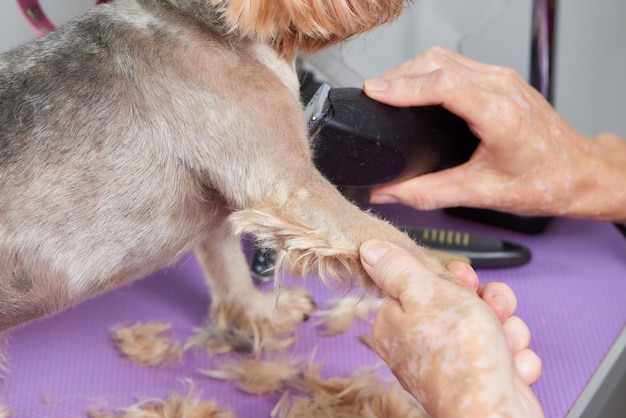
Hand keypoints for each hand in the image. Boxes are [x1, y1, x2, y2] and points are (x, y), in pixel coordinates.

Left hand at [360, 239, 543, 416]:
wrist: (494, 414)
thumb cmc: (460, 356)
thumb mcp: (425, 292)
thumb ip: (397, 268)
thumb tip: (370, 250)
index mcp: (395, 323)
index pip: (421, 282)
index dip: (449, 278)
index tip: (463, 281)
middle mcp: (419, 344)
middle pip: (458, 300)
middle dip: (485, 302)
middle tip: (489, 310)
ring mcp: (451, 362)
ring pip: (487, 323)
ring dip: (505, 329)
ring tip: (502, 343)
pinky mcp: (479, 378)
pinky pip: (503, 352)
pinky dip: (512, 357)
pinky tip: (509, 365)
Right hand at [363, 46, 625, 221]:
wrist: (578, 173)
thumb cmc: (543, 182)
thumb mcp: (479, 194)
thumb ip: (426, 194)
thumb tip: (387, 193)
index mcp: (499, 115)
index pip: (442, 85)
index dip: (403, 86)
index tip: (374, 91)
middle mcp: (502, 87)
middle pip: (439, 62)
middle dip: (400, 74)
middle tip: (374, 94)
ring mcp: (503, 79)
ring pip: (446, 57)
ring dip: (413, 69)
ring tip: (389, 89)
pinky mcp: (501, 79)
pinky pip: (458, 63)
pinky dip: (430, 71)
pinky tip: (417, 87)